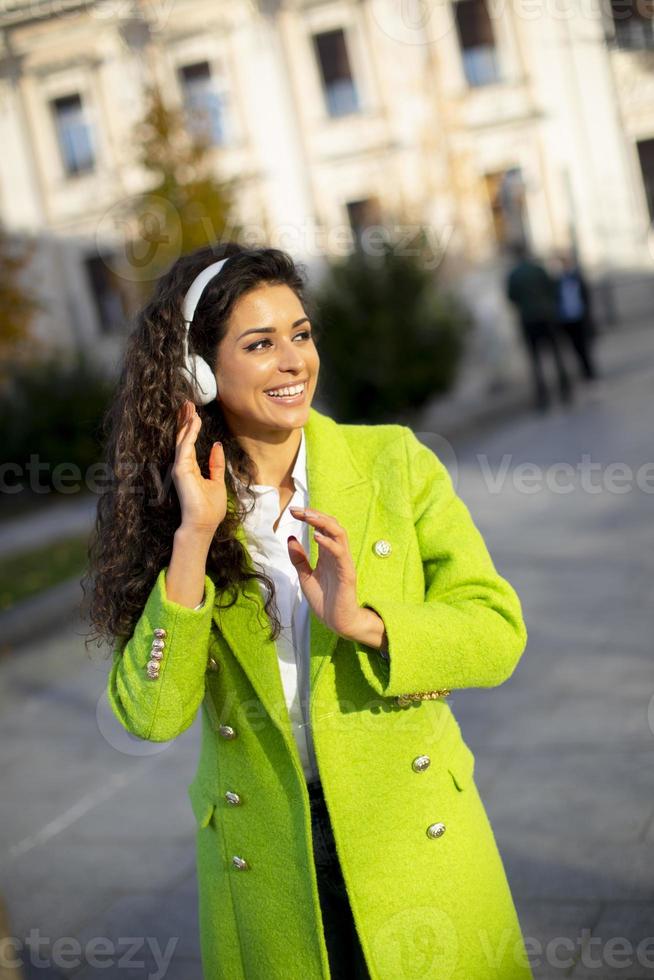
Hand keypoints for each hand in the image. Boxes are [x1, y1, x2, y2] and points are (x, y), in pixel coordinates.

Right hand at [172, 400, 226, 533]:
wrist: (203, 524)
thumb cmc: (209, 508)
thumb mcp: (216, 481)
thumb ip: (215, 464)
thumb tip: (216, 446)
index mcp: (190, 468)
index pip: (189, 443)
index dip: (190, 427)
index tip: (193, 413)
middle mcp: (182, 465)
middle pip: (183, 437)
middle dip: (185, 420)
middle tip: (187, 403)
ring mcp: (180, 467)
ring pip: (183, 439)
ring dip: (186, 421)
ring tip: (189, 406)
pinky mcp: (181, 470)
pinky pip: (186, 446)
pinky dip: (190, 432)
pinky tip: (194, 421)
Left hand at [287, 507, 384, 646]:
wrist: (337, 622)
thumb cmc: (325, 600)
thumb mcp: (305, 576)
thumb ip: (299, 558)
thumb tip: (290, 538)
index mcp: (328, 553)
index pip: (322, 527)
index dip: (309, 517)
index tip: (293, 511)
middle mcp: (337, 554)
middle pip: (331, 525)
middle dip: (315, 515)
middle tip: (298, 510)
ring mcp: (343, 562)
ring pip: (339, 534)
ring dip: (323, 523)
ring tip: (308, 517)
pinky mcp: (347, 573)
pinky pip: (340, 553)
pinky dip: (329, 543)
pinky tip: (316, 537)